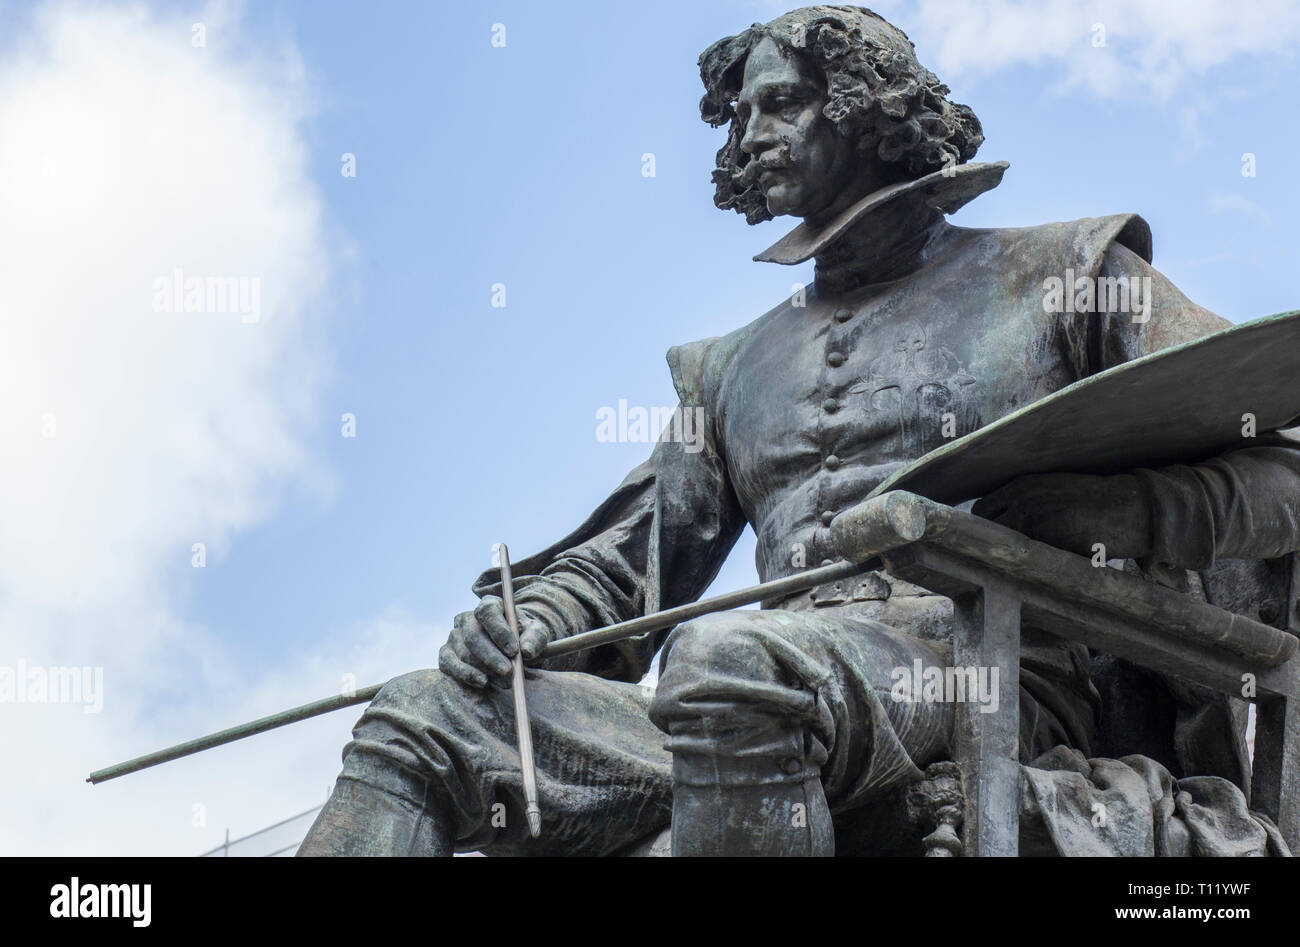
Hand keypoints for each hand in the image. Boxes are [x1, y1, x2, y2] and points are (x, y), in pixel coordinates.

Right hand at [438, 596, 552, 688]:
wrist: (512, 651)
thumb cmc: (523, 638)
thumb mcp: (536, 635)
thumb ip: (535, 639)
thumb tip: (527, 651)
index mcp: (489, 605)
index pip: (487, 611)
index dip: (499, 630)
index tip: (514, 651)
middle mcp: (467, 618)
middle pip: (473, 635)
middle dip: (492, 656)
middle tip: (509, 672)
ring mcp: (454, 636)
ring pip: (464, 653)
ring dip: (485, 669)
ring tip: (506, 682)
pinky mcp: (446, 654)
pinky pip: (449, 664)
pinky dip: (466, 675)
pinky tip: (483, 682)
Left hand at [971, 472, 1152, 560]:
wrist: (1128, 508)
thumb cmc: (1092, 499)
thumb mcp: (1052, 487)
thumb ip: (1023, 498)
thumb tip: (998, 519)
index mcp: (1022, 486)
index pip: (982, 509)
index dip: (985, 524)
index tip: (992, 535)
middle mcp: (1022, 501)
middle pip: (986, 527)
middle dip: (992, 540)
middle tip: (1005, 551)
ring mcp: (1034, 522)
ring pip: (1003, 545)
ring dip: (1008, 553)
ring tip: (1024, 558)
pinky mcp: (1049, 543)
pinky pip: (1026, 557)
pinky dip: (1028, 562)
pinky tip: (1042, 562)